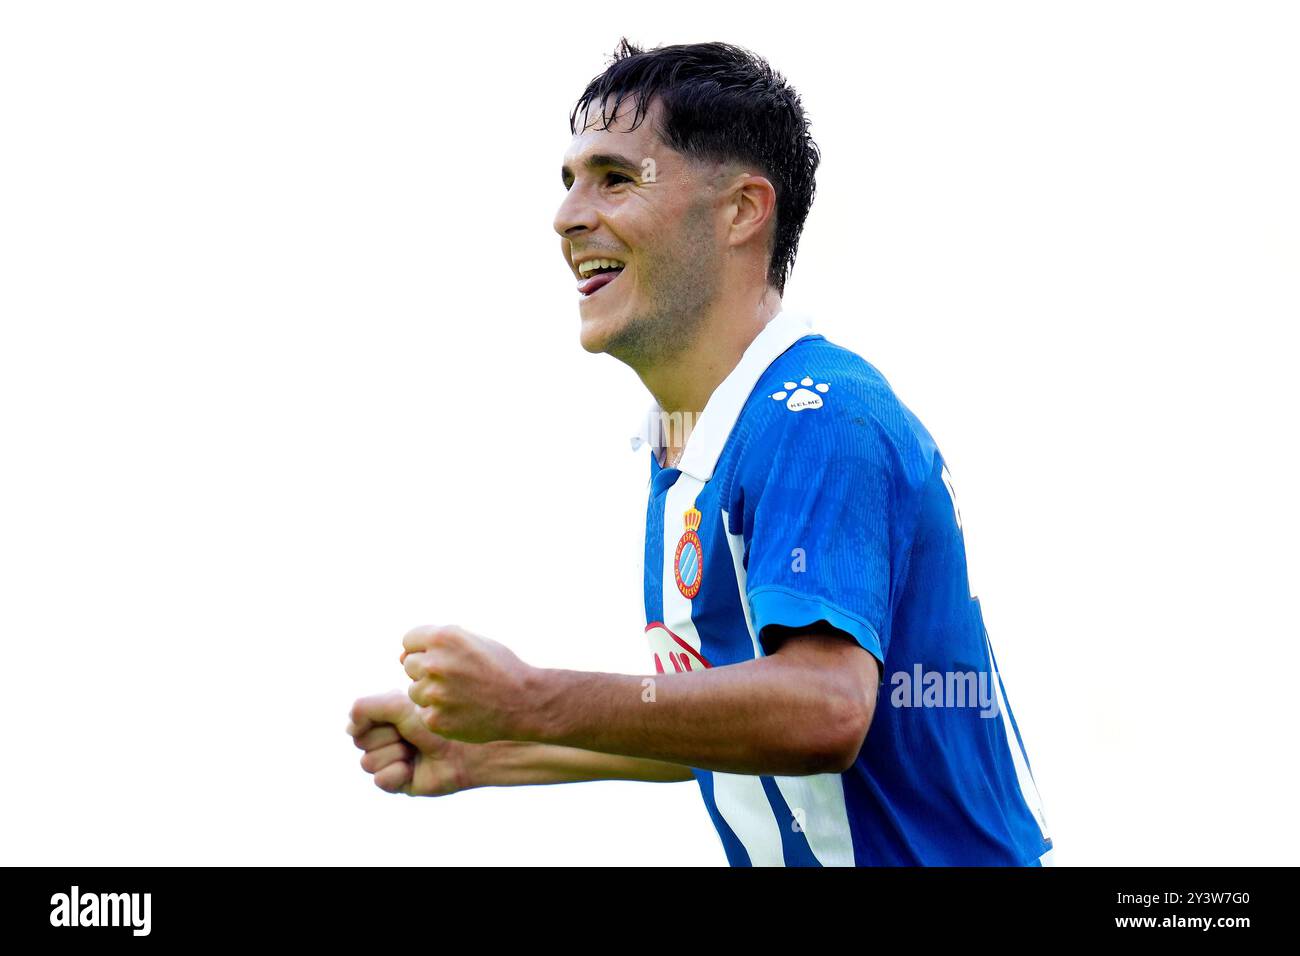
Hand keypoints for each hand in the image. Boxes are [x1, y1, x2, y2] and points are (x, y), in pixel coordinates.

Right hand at [346, 688, 472, 795]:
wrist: (463, 750)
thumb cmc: (434, 724)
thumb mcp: (398, 705)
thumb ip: (365, 707)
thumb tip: (348, 728)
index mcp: (383, 717)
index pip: (356, 722)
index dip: (374, 721)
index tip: (398, 717)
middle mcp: (383, 739)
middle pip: (360, 742)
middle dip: (388, 736)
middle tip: (411, 735)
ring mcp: (388, 760)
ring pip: (368, 763)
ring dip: (395, 753)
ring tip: (415, 751)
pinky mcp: (396, 782)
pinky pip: (380, 780)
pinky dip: (398, 772)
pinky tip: (414, 767)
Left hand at [400, 624, 535, 742]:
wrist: (524, 702)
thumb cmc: (500, 668)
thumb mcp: (473, 641)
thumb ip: (438, 643)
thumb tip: (402, 656)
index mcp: (444, 637)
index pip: (409, 641)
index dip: (426, 649)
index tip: (446, 659)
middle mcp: (435, 663)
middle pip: (409, 665)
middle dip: (427, 671)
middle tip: (456, 679)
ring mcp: (433, 693)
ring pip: (415, 691)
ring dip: (431, 693)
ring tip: (461, 695)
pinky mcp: (434, 719)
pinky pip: (423, 713)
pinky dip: (438, 714)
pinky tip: (461, 711)